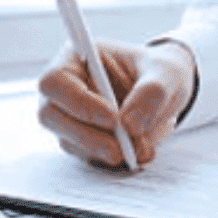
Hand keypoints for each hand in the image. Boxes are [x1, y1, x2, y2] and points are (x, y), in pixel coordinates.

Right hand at [37, 38, 195, 167]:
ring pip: (68, 141)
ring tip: (138, 150)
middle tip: (120, 149)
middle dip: (85, 136)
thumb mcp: (165, 73)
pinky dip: (110, 159)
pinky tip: (136, 153)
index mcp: (76, 58)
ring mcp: (70, 117)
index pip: (55, 81)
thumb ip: (150, 94)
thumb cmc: (159, 72)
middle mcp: (65, 89)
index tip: (112, 118)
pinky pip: (87, 156)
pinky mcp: (82, 141)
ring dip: (101, 151)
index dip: (78, 102)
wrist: (167, 92)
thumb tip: (128, 127)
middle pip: (50, 115)